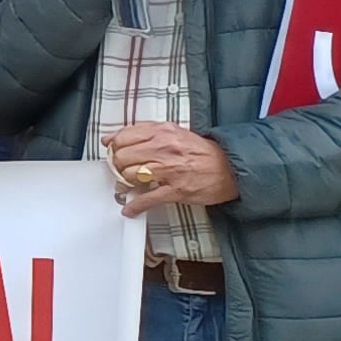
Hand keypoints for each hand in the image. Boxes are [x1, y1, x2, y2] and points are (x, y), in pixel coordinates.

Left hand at [105, 123, 236, 216]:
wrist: (230, 167)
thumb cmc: (200, 151)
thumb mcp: (173, 132)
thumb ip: (143, 132)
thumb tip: (111, 139)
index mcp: (161, 132)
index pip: (123, 138)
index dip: (114, 148)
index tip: (113, 153)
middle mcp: (163, 149)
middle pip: (123, 158)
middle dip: (117, 166)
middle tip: (121, 171)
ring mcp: (169, 170)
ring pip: (130, 176)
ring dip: (124, 184)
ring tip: (127, 186)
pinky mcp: (176, 190)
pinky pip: (147, 199)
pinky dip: (135, 206)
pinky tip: (129, 209)